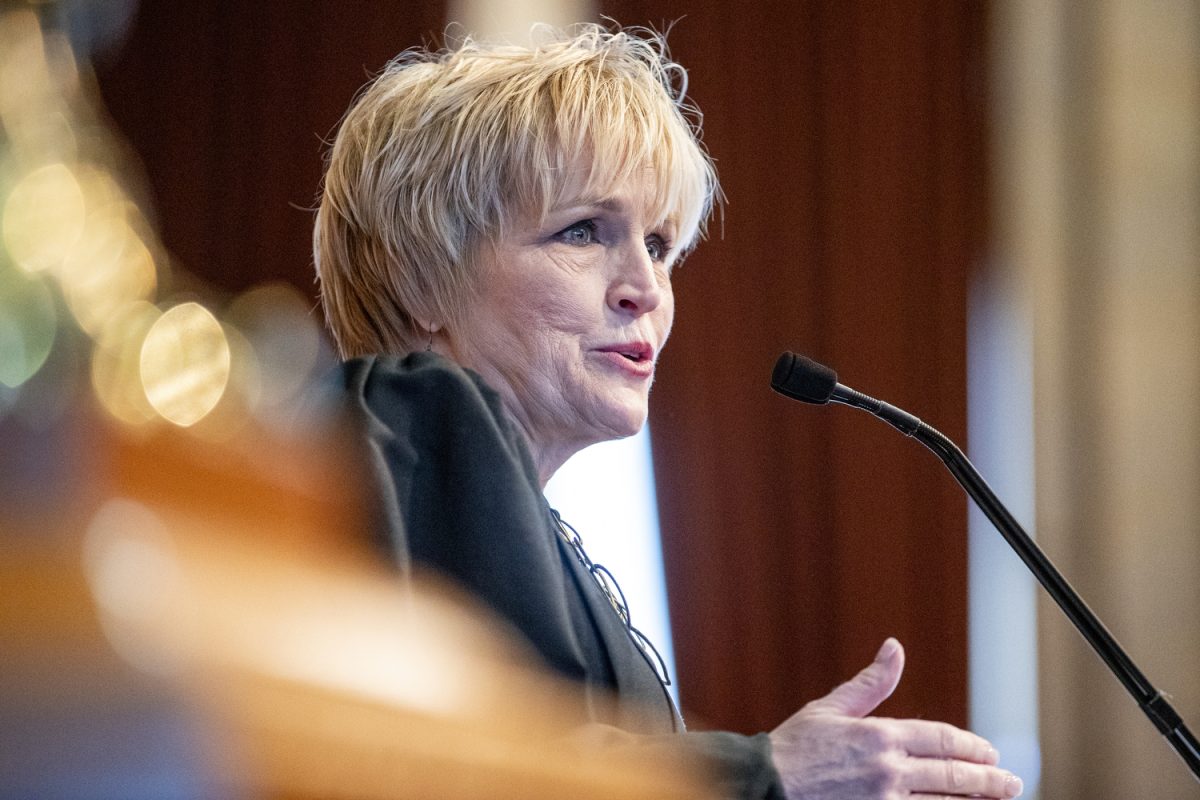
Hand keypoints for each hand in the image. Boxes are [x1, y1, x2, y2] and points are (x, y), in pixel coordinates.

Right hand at [769, 638, 1022, 798]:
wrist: (762, 787)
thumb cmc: (792, 748)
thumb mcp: (830, 708)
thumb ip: (871, 682)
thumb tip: (894, 648)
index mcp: (880, 735)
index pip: (942, 740)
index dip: (972, 746)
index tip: (990, 753)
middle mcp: (888, 769)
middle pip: (952, 775)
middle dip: (988, 779)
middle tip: (1012, 782)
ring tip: (997, 799)